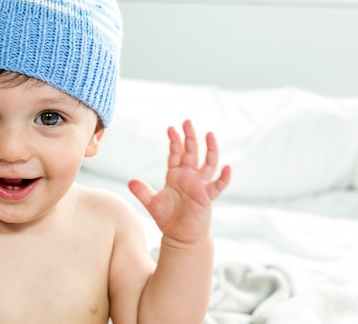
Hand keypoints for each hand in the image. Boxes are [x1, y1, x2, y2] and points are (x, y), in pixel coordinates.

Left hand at [129, 120, 230, 244]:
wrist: (180, 236)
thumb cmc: (168, 218)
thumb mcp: (152, 203)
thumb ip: (142, 192)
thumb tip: (130, 181)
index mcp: (175, 175)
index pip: (175, 154)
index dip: (174, 141)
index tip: (170, 128)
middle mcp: (189, 177)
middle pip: (191, 153)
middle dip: (189, 137)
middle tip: (187, 122)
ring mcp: (200, 185)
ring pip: (207, 164)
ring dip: (209, 150)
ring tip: (210, 134)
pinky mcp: (207, 197)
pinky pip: (217, 186)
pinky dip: (223, 178)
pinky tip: (228, 168)